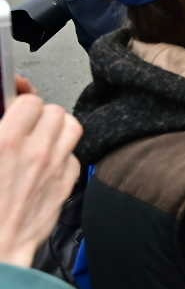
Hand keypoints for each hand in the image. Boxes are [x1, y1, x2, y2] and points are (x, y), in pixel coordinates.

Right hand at [0, 88, 82, 267]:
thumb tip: (4, 114)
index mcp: (5, 142)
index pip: (30, 102)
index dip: (20, 102)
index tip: (14, 106)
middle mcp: (36, 152)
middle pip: (55, 111)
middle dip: (39, 114)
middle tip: (25, 123)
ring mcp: (55, 169)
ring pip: (72, 128)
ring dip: (57, 128)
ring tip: (41, 135)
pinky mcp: (65, 186)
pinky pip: (74, 156)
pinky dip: (62, 154)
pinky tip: (46, 162)